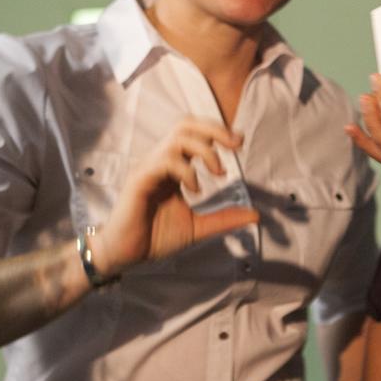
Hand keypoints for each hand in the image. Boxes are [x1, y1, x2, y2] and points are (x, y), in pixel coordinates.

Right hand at [92, 117, 258, 275]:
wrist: (124, 256)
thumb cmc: (154, 238)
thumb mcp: (198, 227)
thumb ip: (224, 218)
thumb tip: (256, 215)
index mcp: (173, 167)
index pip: (194, 134)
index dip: (218, 132)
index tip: (239, 142)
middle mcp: (160, 161)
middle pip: (185, 125)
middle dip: (214, 129)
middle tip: (236, 144)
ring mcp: (148, 168)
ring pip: (177, 139)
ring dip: (204, 151)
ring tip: (219, 173)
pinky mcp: (139, 180)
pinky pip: (164, 161)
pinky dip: (186, 171)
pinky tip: (195, 190)